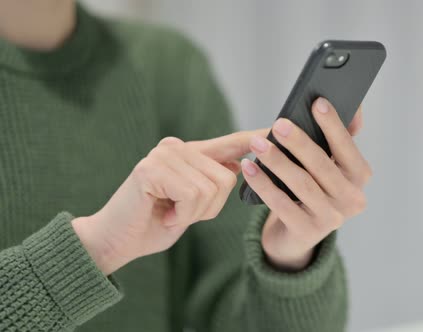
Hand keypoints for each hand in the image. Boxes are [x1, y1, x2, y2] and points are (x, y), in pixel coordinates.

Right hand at [72, 129, 266, 274]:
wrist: (116, 241)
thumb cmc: (155, 223)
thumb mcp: (193, 204)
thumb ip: (212, 182)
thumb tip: (241, 163)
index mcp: (189, 153)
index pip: (231, 143)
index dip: (256, 139)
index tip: (279, 129)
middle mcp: (177, 147)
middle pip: (227, 178)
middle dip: (210, 208)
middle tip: (179, 213)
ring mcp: (163, 155)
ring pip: (212, 188)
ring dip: (195, 213)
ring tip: (170, 213)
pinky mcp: (152, 169)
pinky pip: (192, 195)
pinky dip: (183, 215)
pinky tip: (163, 214)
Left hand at [241, 97, 370, 270]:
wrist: (296, 233)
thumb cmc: (313, 186)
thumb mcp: (329, 164)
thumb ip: (339, 136)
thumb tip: (352, 109)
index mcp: (359, 177)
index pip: (347, 148)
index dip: (334, 126)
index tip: (317, 103)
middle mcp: (352, 199)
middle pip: (323, 166)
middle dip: (300, 143)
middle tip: (279, 124)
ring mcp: (331, 219)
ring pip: (302, 184)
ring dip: (278, 161)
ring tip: (257, 144)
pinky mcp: (307, 233)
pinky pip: (282, 204)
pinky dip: (263, 184)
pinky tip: (249, 168)